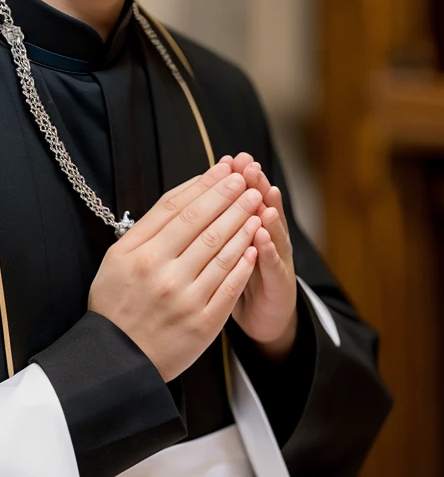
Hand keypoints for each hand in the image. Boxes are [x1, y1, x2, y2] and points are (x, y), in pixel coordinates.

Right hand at [88, 161, 262, 381]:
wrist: (117, 361)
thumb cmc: (116, 303)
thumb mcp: (116, 259)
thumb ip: (146, 229)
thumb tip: (182, 197)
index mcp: (140, 254)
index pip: (179, 209)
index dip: (205, 186)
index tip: (224, 169)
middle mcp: (162, 272)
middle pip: (204, 224)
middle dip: (230, 197)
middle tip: (248, 178)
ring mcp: (185, 298)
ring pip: (221, 251)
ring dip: (243, 223)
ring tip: (257, 204)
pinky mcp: (203, 323)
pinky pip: (229, 285)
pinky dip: (244, 262)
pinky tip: (255, 243)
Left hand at [219, 153, 297, 359]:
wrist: (264, 317)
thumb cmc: (237, 279)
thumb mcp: (225, 248)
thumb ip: (216, 223)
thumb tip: (195, 191)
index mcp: (248, 227)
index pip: (243, 198)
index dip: (236, 179)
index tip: (229, 159)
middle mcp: (266, 237)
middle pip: (261, 206)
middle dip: (254, 184)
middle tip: (248, 165)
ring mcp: (277, 258)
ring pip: (273, 230)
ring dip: (268, 210)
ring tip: (263, 191)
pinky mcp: (280, 284)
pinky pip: (274, 266)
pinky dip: (268, 251)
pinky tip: (262, 237)